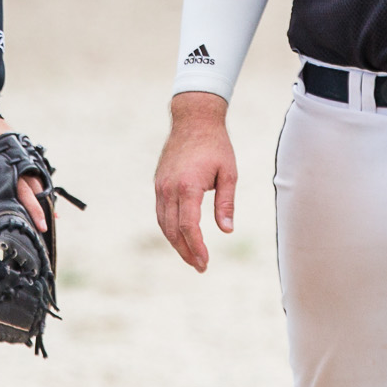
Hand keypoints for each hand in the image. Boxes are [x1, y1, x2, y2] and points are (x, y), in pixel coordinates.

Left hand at [0, 114, 46, 233]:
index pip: (18, 189)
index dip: (28, 207)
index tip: (35, 223)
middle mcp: (14, 158)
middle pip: (31, 187)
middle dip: (38, 208)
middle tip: (44, 227)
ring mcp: (18, 152)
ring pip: (35, 179)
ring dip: (42, 197)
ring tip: (50, 216)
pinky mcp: (18, 149)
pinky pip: (32, 169)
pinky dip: (38, 183)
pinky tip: (43, 196)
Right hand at [155, 92, 236, 272]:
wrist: (193, 119)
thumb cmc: (215, 145)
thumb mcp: (228, 173)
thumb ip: (226, 203)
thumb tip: (226, 230)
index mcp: (188, 186)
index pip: (189, 227)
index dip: (196, 248)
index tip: (205, 262)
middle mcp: (169, 188)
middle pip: (173, 230)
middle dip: (186, 251)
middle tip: (200, 266)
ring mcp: (161, 185)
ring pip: (164, 223)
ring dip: (176, 243)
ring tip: (191, 257)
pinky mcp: (159, 183)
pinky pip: (161, 212)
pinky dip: (170, 228)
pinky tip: (181, 236)